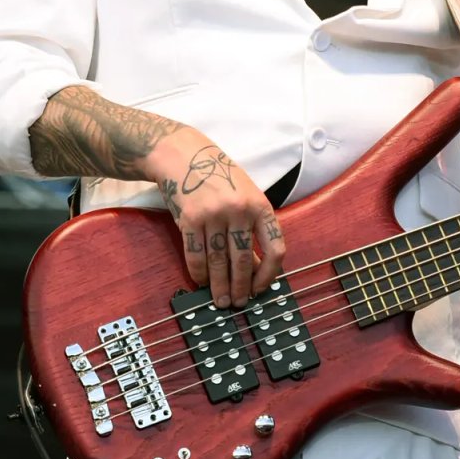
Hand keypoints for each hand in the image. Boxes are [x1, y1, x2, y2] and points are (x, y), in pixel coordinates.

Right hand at [150, 128, 286, 308]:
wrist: (184, 155)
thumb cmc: (219, 177)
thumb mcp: (245, 196)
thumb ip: (252, 228)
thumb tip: (256, 270)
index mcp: (260, 205)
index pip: (275, 248)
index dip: (270, 274)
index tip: (261, 288)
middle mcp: (239, 211)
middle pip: (243, 261)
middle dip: (240, 288)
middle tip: (238, 303)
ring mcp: (214, 215)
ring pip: (219, 262)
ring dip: (219, 286)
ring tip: (220, 301)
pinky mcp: (189, 220)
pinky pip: (195, 255)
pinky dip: (198, 273)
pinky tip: (201, 282)